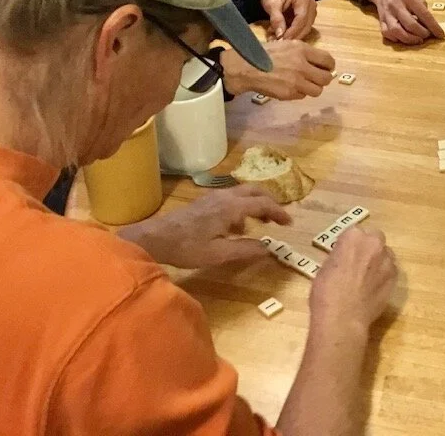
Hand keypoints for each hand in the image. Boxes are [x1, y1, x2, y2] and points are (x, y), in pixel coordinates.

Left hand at [119, 185, 290, 268]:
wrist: (155, 238)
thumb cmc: (187, 248)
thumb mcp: (219, 254)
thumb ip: (245, 250)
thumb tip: (268, 248)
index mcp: (232, 207)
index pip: (263, 203)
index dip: (279, 212)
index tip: (289, 223)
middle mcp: (225, 197)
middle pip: (255, 190)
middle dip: (270, 202)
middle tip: (277, 218)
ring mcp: (213, 197)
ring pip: (242, 193)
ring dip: (255, 203)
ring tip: (260, 222)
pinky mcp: (204, 202)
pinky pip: (231, 198)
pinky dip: (242, 206)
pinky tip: (235, 226)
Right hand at [221, 39, 334, 99]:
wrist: (246, 68)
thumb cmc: (265, 54)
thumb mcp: (287, 45)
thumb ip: (304, 53)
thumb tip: (319, 63)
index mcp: (302, 50)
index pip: (328, 60)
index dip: (329, 66)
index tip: (326, 69)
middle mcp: (302, 65)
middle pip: (326, 78)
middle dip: (323, 79)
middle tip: (317, 79)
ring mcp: (296, 81)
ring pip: (317, 90)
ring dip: (312, 88)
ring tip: (304, 84)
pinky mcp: (290, 93)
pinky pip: (303, 95)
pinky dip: (299, 93)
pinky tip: (290, 87)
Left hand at [259, 0, 316, 39]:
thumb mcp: (271, 4)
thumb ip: (276, 19)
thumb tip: (280, 35)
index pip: (301, 18)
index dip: (293, 31)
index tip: (283, 40)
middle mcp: (311, 4)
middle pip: (306, 25)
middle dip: (294, 36)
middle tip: (280, 44)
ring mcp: (311, 11)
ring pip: (306, 29)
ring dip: (294, 36)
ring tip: (280, 40)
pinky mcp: (308, 17)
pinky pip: (303, 28)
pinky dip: (294, 34)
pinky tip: (283, 36)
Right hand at [310, 227, 398, 333]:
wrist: (342, 318)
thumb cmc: (326, 292)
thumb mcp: (326, 267)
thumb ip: (339, 256)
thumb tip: (344, 259)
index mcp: (353, 236)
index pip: (354, 233)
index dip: (349, 245)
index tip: (345, 255)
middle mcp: (374, 243)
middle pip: (374, 238)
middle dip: (368, 247)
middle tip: (358, 264)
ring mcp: (387, 260)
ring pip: (385, 254)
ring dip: (378, 261)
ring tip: (367, 278)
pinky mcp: (394, 277)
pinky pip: (390, 270)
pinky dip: (383, 276)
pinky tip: (373, 288)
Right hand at [366, 0, 443, 44]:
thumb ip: (423, 9)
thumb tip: (431, 26)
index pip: (423, 14)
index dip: (433, 26)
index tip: (441, 34)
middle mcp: (396, 5)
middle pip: (410, 24)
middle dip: (422, 33)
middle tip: (427, 36)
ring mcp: (387, 14)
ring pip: (396, 31)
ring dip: (409, 39)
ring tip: (417, 40)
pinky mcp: (381, 21)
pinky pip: (387, 33)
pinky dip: (396, 39)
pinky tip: (404, 38)